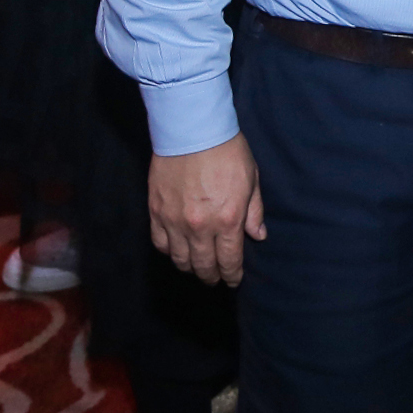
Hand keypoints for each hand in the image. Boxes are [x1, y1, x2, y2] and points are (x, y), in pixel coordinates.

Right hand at [148, 135, 264, 286]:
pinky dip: (169, 252)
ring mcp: (174, 221)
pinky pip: (160, 243)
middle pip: (203, 264)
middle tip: (215, 279)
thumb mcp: (252, 181)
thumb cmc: (228, 153)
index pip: (229, 260)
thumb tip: (257, 236)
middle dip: (211, 276)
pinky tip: (176, 252)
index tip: (233, 281)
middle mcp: (200, 226)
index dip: (231, 275)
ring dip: (189, 267)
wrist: (193, 131)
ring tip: (196, 269)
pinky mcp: (155, 212)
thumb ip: (254, 212)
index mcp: (227, 220)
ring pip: (179, 258)